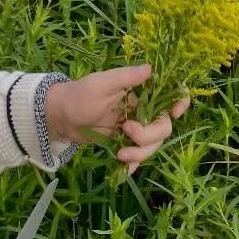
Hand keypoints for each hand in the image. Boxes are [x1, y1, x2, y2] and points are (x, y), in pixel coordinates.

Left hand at [46, 64, 189, 176]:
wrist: (59, 117)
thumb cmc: (78, 94)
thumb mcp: (100, 84)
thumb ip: (125, 78)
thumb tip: (150, 68)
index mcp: (140, 92)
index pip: (169, 95)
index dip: (179, 103)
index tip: (175, 112)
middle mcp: (142, 111)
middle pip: (163, 127)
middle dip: (149, 135)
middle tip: (127, 131)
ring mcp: (134, 129)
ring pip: (152, 145)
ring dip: (141, 153)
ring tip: (120, 154)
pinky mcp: (124, 144)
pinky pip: (137, 157)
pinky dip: (134, 165)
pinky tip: (125, 170)